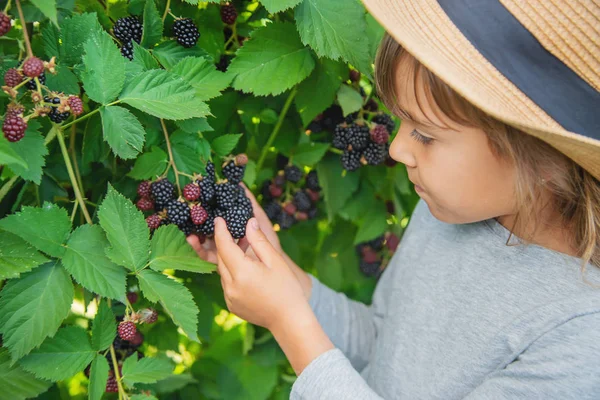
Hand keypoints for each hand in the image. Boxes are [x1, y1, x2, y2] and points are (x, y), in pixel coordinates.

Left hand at [187, 183, 312, 299]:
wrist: (289, 320)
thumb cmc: (287, 289)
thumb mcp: (275, 260)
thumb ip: (259, 240)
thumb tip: (248, 223)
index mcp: (241, 272)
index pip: (224, 246)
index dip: (220, 231)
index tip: (219, 220)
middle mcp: (230, 286)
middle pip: (221, 259)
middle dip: (225, 244)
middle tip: (236, 233)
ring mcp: (229, 298)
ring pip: (223, 272)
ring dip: (229, 259)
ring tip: (243, 250)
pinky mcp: (232, 306)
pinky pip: (227, 284)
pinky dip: (232, 274)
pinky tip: (246, 270)